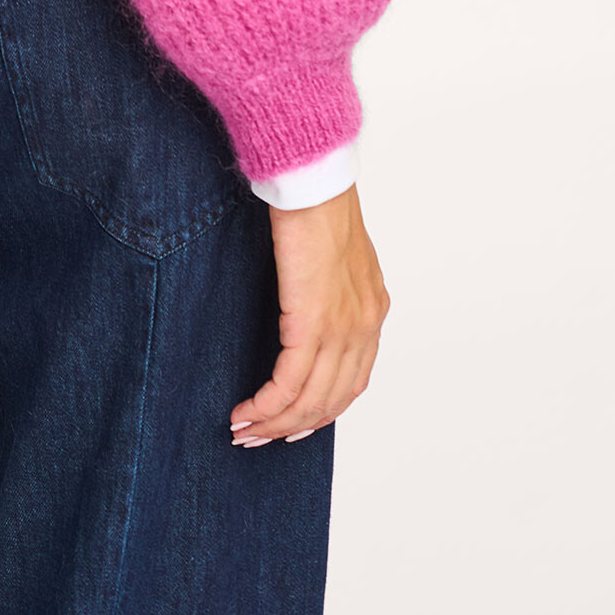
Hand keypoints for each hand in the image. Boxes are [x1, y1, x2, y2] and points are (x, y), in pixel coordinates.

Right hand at [229, 183, 388, 445]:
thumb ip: (324, 283)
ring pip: (310, 399)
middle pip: (332, 399)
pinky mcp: (313, 322)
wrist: (314, 177)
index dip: (322, 409)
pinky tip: (245, 412)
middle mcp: (364, 325)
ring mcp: (343, 328)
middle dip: (292, 426)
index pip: (352, 379)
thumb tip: (301, 298)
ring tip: (242, 430)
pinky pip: (289, 382)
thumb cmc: (314, 198)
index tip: (290, 421)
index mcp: (371, 308)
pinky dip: (266, 405)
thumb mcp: (329, 251)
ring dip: (274, 423)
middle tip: (257, 436)